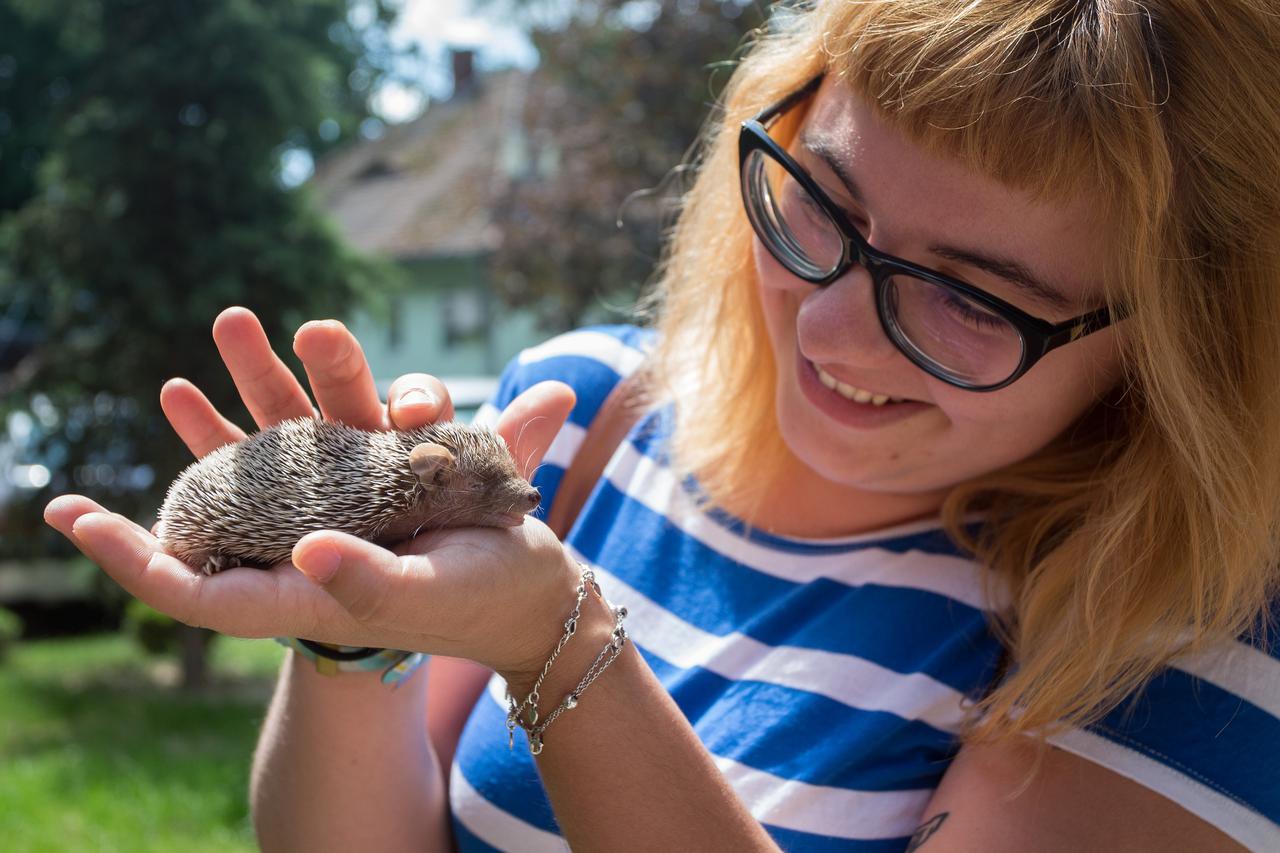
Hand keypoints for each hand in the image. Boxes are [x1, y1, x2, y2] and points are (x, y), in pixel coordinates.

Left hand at [44, 306, 579, 676]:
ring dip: (262, 377)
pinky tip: (309, 336)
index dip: (133, 559)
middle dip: (201, 431)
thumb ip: (371, 583)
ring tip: (234, 319)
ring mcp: (345, 497)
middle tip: (173, 379)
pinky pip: (338, 415)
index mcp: (305, 591)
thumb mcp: (428, 596)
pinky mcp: (380, 464)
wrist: (533, 584)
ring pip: (287, 433)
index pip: (198, 589)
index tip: (75, 517)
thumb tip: (309, 554)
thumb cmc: (483, 603)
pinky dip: (326, 380)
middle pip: (235, 492)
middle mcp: (311, 539)